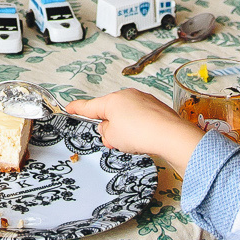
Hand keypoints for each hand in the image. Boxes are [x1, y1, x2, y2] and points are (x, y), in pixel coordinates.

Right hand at [67, 90, 203, 165]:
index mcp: (113, 100)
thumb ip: (105, 131)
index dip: (77, 108)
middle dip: (109, 126)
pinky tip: (144, 139)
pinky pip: (141, 117)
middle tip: (112, 141)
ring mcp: (144, 100)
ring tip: (131, 143)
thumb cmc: (140, 134)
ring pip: (126, 115)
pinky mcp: (157, 108)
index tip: (69, 107)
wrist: (171, 136)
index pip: (90, 105)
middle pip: (110, 111)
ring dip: (124, 128)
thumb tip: (108, 128)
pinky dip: (139, 127)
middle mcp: (128, 95)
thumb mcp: (112, 137)